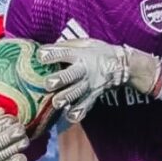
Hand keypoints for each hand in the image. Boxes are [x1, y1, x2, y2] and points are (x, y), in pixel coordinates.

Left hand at [37, 38, 161, 122]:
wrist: (121, 66)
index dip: (52, 54)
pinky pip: (86, 105)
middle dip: (59, 80)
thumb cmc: (98, 52)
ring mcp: (88, 85)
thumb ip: (66, 46)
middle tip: (48, 84)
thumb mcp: (85, 43)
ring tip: (56, 103)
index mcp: (80, 55)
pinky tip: (70, 116)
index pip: (64, 53)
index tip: (40, 56)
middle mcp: (83, 71)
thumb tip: (44, 49)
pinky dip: (79, 112)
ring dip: (66, 98)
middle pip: (70, 75)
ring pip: (76, 92)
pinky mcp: (93, 96)